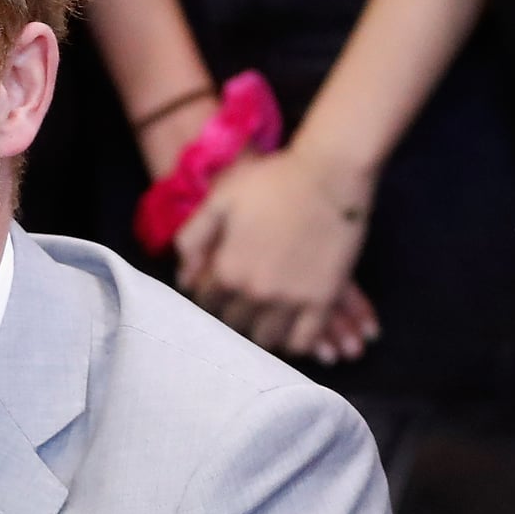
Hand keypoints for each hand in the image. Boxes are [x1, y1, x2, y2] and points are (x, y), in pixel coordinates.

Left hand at [174, 146, 375, 358]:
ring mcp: (290, 298)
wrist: (331, 171)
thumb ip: (193, 239)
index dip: (211, 298)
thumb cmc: (273, 180)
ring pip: (266, 338)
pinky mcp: (323, 299)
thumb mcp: (220, 200)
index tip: (219, 292)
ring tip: (265, 320)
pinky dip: (294, 342)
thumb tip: (183, 279)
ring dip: (262, 332)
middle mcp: (255, 291)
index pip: (206, 304)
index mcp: (227, 270)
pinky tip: (291, 331)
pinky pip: (303, 339)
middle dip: (234, 316)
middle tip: (243, 306)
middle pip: (233, 324)